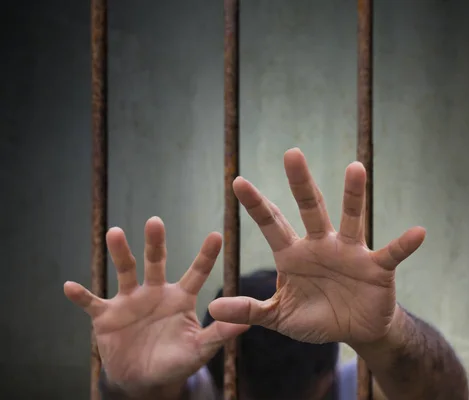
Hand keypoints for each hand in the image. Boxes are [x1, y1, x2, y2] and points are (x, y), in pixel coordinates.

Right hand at [64, 218, 247, 393]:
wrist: (145, 379)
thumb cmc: (176, 361)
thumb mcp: (199, 349)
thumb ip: (219, 334)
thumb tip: (248, 322)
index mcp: (181, 297)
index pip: (196, 272)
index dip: (206, 255)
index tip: (217, 235)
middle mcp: (155, 291)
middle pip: (156, 261)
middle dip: (156, 242)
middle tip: (156, 221)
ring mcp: (129, 301)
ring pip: (124, 271)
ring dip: (120, 253)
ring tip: (115, 233)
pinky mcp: (106, 316)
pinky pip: (92, 303)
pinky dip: (81, 296)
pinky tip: (69, 287)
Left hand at [209, 148, 425, 346]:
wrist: (354, 330)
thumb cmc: (316, 318)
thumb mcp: (279, 317)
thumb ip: (249, 310)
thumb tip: (213, 307)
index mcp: (294, 255)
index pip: (272, 224)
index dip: (255, 205)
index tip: (237, 181)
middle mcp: (321, 245)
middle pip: (310, 208)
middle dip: (301, 183)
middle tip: (291, 153)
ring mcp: (350, 252)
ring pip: (350, 218)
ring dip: (353, 195)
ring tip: (355, 168)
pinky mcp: (377, 267)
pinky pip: (391, 252)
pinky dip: (404, 244)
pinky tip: (418, 232)